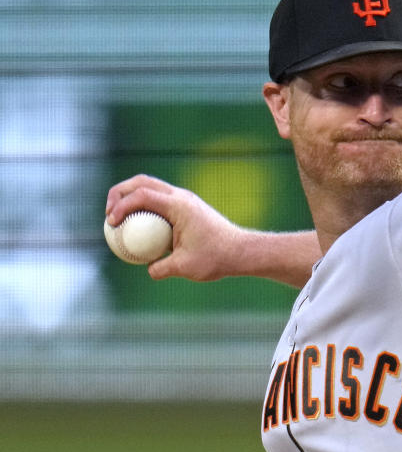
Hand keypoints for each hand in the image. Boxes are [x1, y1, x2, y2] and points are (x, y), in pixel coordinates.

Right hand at [105, 174, 240, 281]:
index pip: (142, 195)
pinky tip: (137, 226)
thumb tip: (148, 269)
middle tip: (108, 214)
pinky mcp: (187, 206)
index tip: (111, 223)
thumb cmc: (217, 258)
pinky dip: (144, 206)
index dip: (121, 206)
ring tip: (117, 217)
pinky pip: (159, 200)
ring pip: (151, 186)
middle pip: (142, 182)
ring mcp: (184, 199)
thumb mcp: (186, 267)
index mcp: (179, 206)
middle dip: (119, 192)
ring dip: (131, 196)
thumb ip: (163, 268)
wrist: (242, 251)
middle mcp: (181, 197)